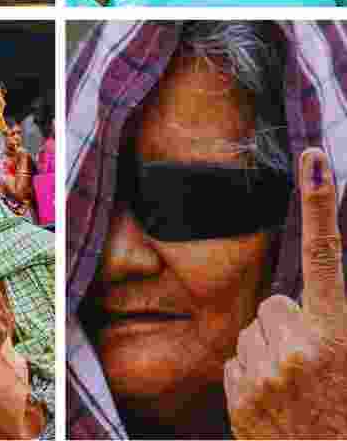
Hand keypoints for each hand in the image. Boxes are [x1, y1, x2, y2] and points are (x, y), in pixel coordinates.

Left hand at [225, 148, 346, 438]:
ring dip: (271, 351)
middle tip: (315, 366)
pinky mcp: (238, 392)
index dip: (320, 206)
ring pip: (254, 331)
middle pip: (277, 303)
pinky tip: (277, 402)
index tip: (313, 159)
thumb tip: (302, 296)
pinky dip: (253, 376)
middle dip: (292, 324)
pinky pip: (237, 361)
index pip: (325, 257)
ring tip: (297, 388)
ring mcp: (265, 371)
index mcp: (339, 336)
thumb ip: (336, 323)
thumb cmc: (346, 413)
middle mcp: (300, 347)